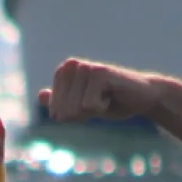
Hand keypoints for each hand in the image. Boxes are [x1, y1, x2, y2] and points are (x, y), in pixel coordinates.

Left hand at [40, 59, 163, 124]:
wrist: (141, 97)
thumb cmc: (111, 101)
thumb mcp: (82, 105)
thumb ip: (61, 101)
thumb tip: (39, 96)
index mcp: (63, 72)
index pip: (55, 112)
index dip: (75, 116)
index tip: (90, 104)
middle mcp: (70, 66)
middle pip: (64, 112)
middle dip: (83, 114)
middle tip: (100, 101)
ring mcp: (84, 67)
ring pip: (76, 109)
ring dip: (93, 111)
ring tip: (106, 97)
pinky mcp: (99, 73)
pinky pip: (89, 106)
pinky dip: (103, 108)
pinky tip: (112, 96)